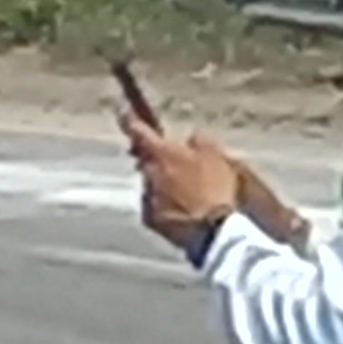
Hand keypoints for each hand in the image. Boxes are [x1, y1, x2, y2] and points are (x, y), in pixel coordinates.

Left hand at [125, 113, 245, 248]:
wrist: (216, 230)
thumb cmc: (218, 189)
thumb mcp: (217, 155)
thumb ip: (200, 140)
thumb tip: (190, 138)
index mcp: (161, 153)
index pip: (137, 130)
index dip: (130, 119)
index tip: (124, 112)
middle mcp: (148, 174)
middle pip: (145, 160)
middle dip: (157, 160)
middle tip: (179, 164)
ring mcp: (147, 198)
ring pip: (152, 185)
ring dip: (164, 185)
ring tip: (191, 194)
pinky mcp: (152, 221)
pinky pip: (156, 207)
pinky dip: (167, 206)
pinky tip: (187, 212)